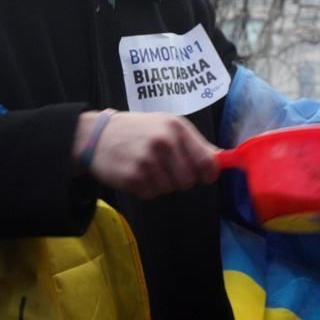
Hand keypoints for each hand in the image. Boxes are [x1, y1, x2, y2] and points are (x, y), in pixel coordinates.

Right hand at [72, 111, 218, 199]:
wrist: (97, 135)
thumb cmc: (137, 130)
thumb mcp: (167, 125)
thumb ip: (195, 143)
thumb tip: (222, 159)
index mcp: (176, 127)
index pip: (206, 161)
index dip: (207, 174)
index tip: (203, 176)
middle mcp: (164, 142)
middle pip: (188, 180)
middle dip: (179, 179)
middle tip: (164, 167)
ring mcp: (148, 161)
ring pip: (170, 189)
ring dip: (160, 184)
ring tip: (146, 167)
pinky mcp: (133, 177)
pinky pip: (151, 194)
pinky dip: (145, 188)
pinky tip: (135, 173)